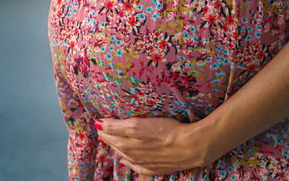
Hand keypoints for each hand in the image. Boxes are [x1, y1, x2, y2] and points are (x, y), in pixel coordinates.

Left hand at [95, 117, 215, 175]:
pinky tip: (125, 159)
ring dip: (117, 145)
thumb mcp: (137, 125)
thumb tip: (97, 124)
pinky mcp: (152, 168)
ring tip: (114, 138)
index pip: (106, 131)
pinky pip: (135, 166)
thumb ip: (115, 125)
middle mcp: (130, 154)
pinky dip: (128, 161)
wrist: (190, 147)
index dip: (102, 124)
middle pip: (113, 142)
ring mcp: (141, 162)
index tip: (100, 119)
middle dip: (107, 134)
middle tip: (105, 126)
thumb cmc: (166, 131)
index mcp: (125, 142)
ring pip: (122, 153)